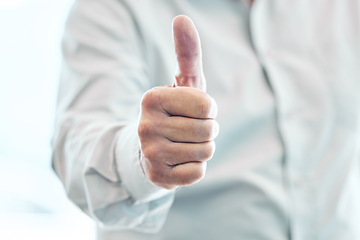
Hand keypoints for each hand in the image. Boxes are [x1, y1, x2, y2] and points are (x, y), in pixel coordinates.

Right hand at [138, 15, 218, 189]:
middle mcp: (145, 125)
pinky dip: (195, 168)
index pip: (207, 105)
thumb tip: (182, 18)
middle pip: (208, 130)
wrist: (150, 148)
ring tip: (184, 144)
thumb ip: (186, 52)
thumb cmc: (174, 113)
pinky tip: (179, 161)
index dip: (208, 109)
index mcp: (152, 98)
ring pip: (205, 152)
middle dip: (207, 130)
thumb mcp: (182, 84)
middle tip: (188, 129)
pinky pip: (197, 173)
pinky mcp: (157, 177)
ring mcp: (150, 153)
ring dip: (203, 148)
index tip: (194, 111)